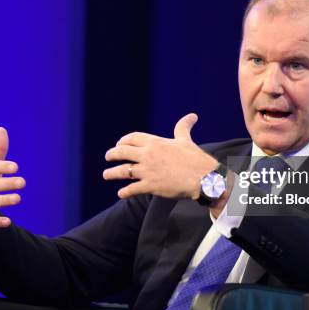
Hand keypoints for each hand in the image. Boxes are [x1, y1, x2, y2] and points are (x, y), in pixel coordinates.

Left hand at [103, 113, 217, 199]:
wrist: (203, 177)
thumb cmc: (195, 158)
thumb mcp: (186, 140)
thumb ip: (183, 128)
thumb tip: (192, 116)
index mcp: (155, 142)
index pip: (132, 138)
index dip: (123, 141)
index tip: (119, 144)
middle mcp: (148, 155)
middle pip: (123, 152)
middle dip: (112, 154)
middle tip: (108, 157)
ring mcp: (147, 171)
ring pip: (123, 171)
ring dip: (112, 173)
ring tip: (106, 175)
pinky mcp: (150, 185)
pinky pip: (132, 189)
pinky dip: (125, 192)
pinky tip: (120, 193)